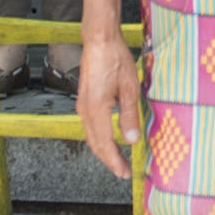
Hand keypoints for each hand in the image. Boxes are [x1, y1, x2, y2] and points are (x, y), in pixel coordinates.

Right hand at [76, 32, 147, 179]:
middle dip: (109, 160)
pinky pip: (90, 127)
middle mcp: (85, 111)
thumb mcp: (129, 88)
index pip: (105, 145)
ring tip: (118, 160)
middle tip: (123, 172)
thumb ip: (129, 116)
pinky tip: (109, 139)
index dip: (115, 162)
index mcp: (96, 110)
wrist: (98, 41)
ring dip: (103, 150)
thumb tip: (131, 141)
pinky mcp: (84, 100)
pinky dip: (99, 139)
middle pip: (95, 145)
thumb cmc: (116, 60)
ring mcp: (82, 105)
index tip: (125, 173)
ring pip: (91, 137)